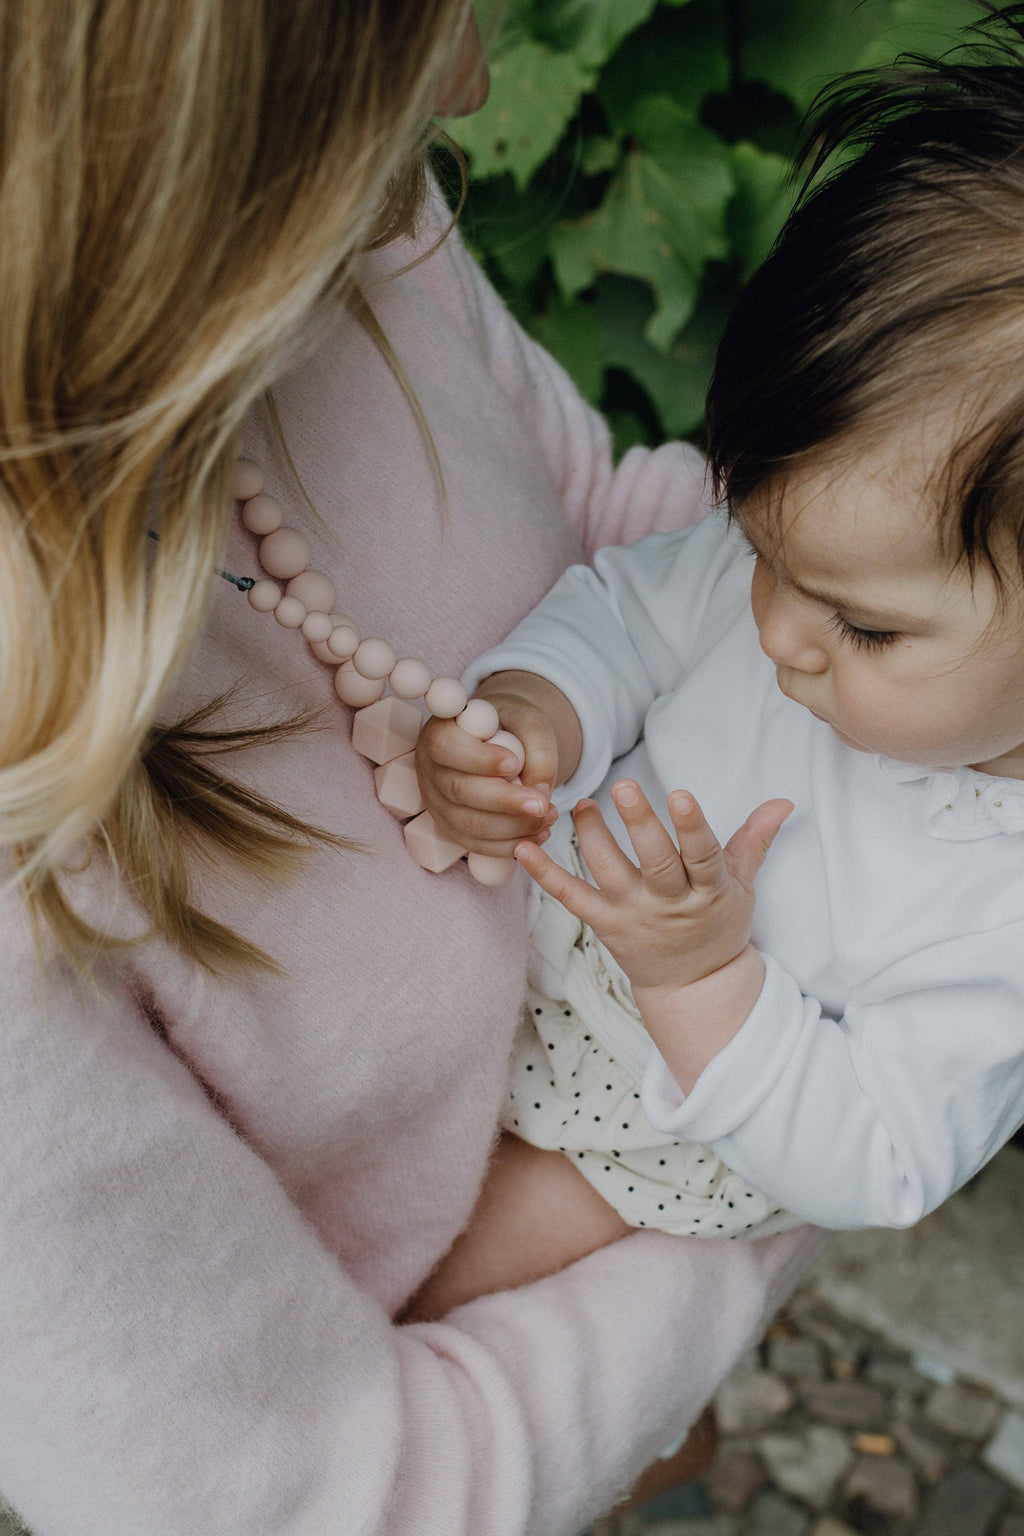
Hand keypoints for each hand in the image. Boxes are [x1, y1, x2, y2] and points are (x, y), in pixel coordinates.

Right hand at [415, 671, 580, 854]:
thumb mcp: (530, 721)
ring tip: (548, 817)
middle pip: (458, 791)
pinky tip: (538, 834)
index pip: (447, 747)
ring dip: (512, 827)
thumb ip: (537, 749)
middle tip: (541, 805)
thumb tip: (540, 792)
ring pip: (469, 824)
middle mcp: (431, 768)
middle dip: (504, 802)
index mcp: (440, 732)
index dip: (479, 759)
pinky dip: (509, 844)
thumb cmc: (513, 726)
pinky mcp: (452, 827)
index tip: (514, 764)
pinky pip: (477, 844)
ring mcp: (437, 802)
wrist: (505, 742)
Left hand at [514, 781, 791, 993]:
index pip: (702, 855)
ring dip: (593, 836)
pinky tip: (522, 848)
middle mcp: (669, 904)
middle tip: (621, 787)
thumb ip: (754, 840)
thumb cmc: (718, 925)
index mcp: (708, 890)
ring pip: (610, 874)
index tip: (680, 794)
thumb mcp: (742, 886)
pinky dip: (544, 874)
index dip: (692, 826)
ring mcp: (634, 915)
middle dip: (639, 824)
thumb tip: (783, 801)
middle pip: (655, 862)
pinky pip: (570, 898)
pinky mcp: (605, 925)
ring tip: (583, 804)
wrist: (694, 986)